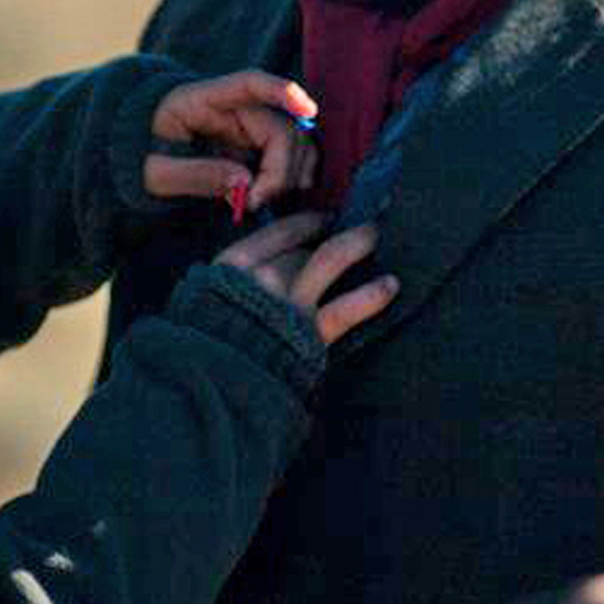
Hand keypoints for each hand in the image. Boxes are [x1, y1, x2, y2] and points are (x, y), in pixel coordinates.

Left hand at [144, 70, 317, 210]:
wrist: (136, 155)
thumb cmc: (139, 156)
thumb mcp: (154, 172)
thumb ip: (196, 175)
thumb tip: (245, 183)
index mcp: (205, 99)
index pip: (251, 83)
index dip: (283, 92)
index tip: (309, 110)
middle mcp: (237, 108)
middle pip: (283, 128)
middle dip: (280, 170)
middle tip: (251, 203)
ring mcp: (251, 126)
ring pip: (296, 144)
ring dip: (289, 176)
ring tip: (255, 202)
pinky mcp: (258, 146)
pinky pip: (291, 158)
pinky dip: (290, 179)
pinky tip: (267, 197)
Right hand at [215, 212, 396, 344]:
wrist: (214, 384)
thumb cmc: (214, 341)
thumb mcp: (212, 298)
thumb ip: (241, 278)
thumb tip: (280, 261)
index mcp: (234, 263)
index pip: (282, 230)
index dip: (310, 222)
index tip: (327, 220)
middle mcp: (262, 275)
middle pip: (307, 245)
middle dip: (337, 231)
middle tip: (363, 225)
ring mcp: (288, 302)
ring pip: (330, 258)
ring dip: (357, 243)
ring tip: (374, 236)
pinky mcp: (309, 332)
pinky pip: (347, 308)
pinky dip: (372, 295)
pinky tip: (391, 285)